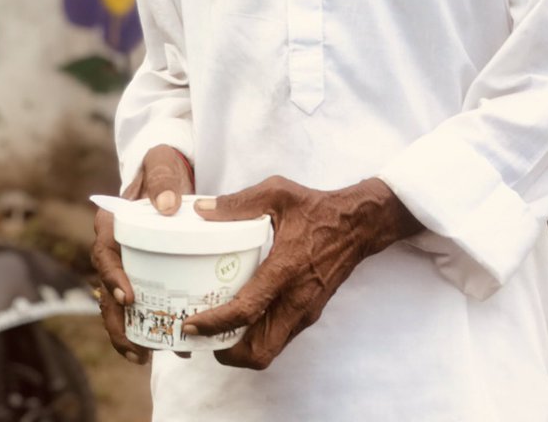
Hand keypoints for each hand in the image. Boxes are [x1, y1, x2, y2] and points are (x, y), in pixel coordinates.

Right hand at [91, 144, 194, 363]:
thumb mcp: (162, 165)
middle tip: (136, 347)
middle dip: (116, 323)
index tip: (127, 299)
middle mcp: (113, 247)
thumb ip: (162, 180)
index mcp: (111, 222)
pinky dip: (142, 326)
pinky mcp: (140, 272)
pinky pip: (135, 303)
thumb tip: (166, 206)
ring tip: (145, 357)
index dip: (112, 279)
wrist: (170, 174)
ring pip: (117, 304)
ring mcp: (125, 262)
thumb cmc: (163, 168)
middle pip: (106, 290)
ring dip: (128, 332)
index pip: (104, 254)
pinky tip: (158, 346)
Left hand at [181, 175, 419, 370]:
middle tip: (201, 336)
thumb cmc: (317, 208)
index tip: (189, 325)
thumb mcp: (277, 194)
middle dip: (225, 352)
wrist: (358, 224)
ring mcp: (305, 310)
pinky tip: (240, 318)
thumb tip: (202, 211)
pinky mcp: (309, 312)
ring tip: (215, 331)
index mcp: (286, 268)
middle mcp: (296, 298)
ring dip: (240, 350)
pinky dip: (256, 337)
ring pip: (269, 350)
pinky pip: (279, 338)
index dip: (214, 324)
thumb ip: (238, 203)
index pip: (246, 310)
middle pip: (258, 351)